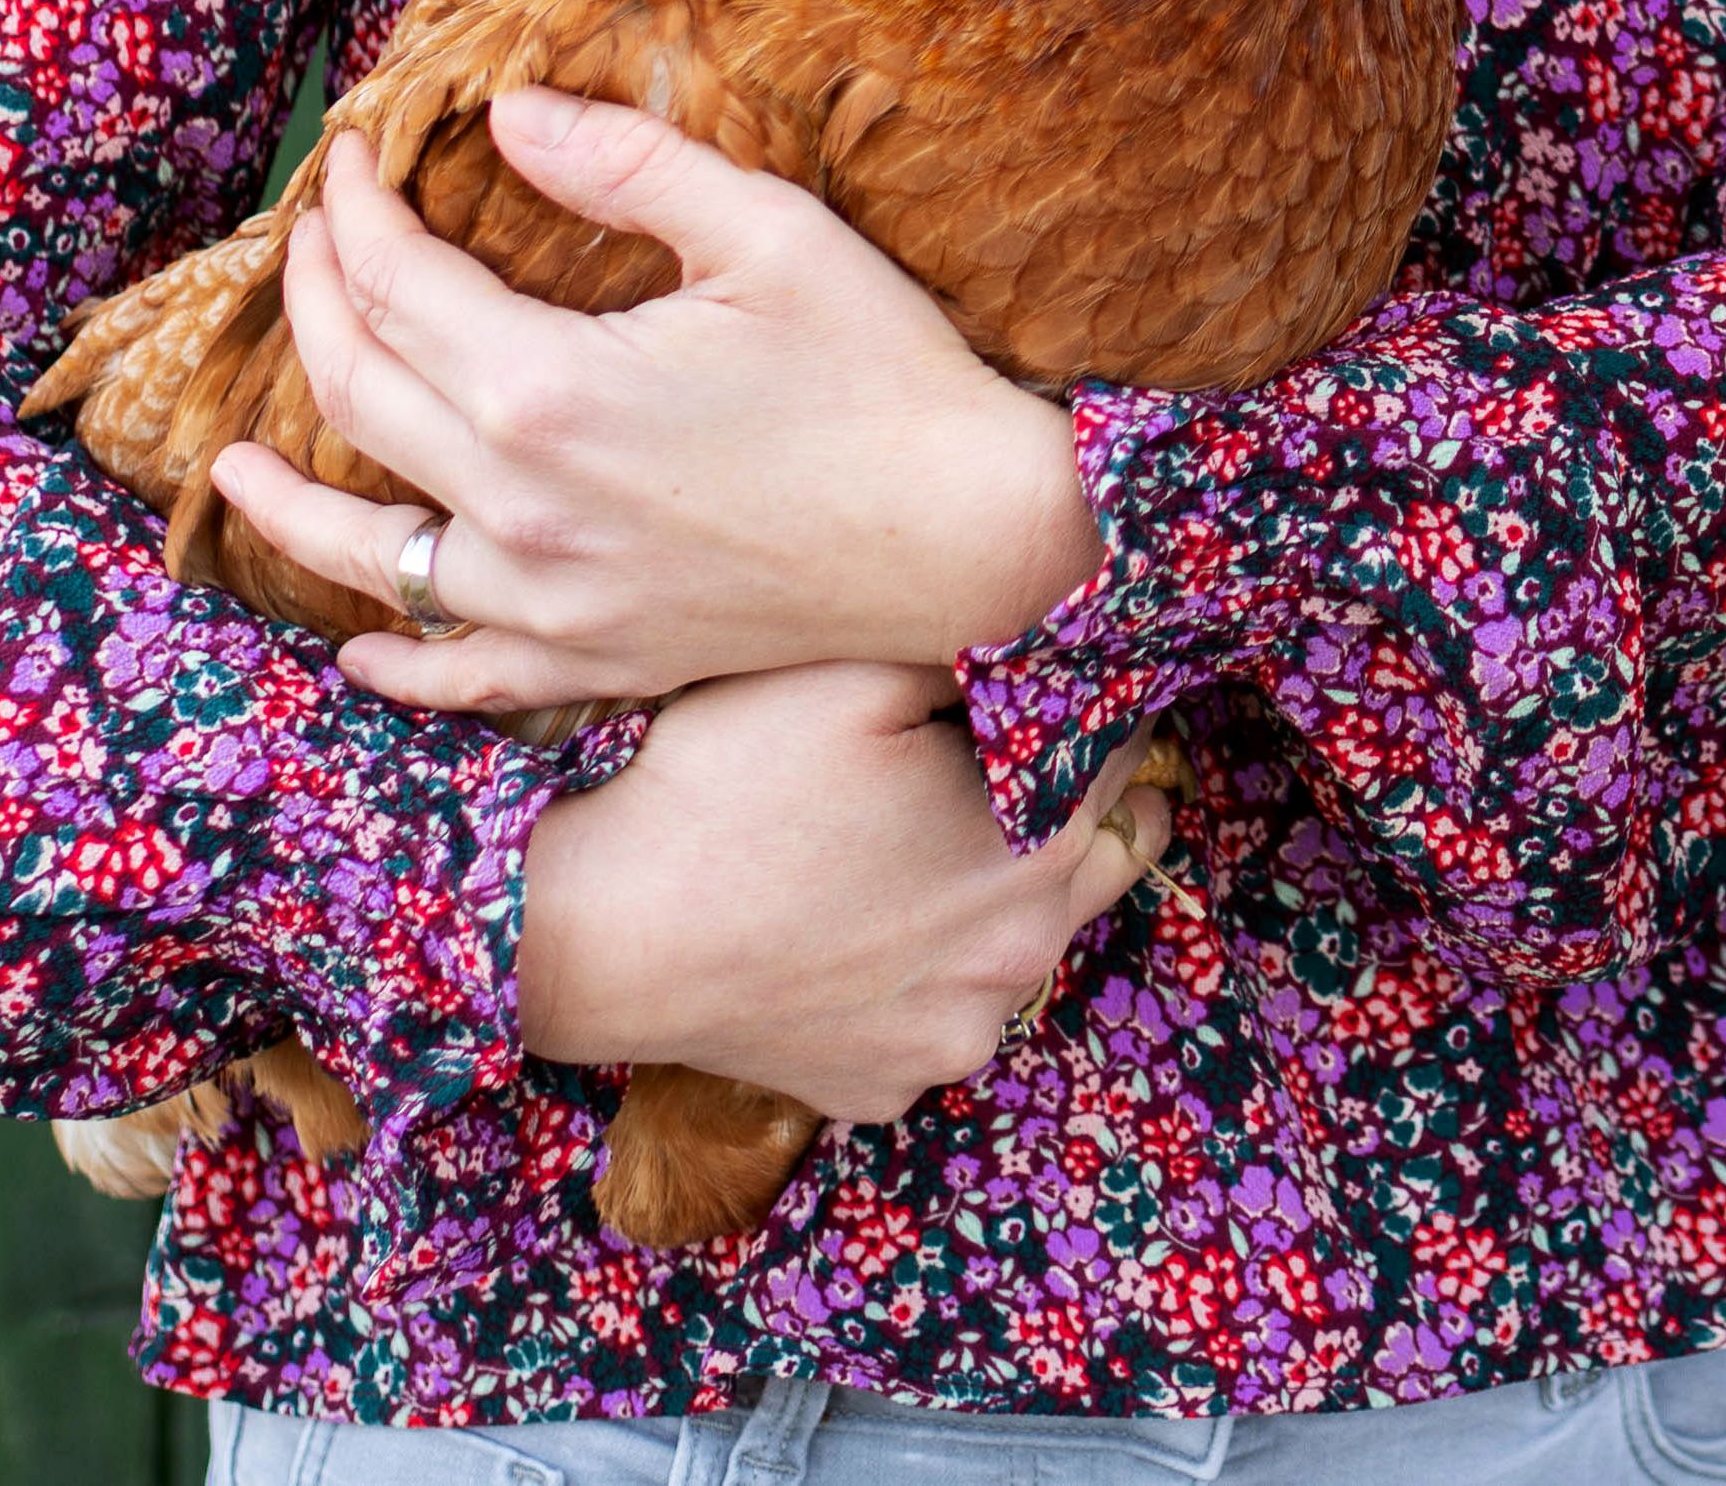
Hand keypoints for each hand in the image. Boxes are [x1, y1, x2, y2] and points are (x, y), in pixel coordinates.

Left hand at [208, 92, 1105, 713]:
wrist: (974, 533)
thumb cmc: (884, 370)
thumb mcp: (770, 233)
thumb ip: (627, 166)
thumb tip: (504, 115)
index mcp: (549, 387)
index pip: (400, 281)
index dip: (359, 208)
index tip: (353, 150)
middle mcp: (519, 504)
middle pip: (362, 392)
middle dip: (318, 301)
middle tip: (310, 239)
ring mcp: (547, 598)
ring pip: (370, 548)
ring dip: (286, 501)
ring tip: (229, 467)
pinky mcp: (591, 659)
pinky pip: (454, 671)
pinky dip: (391, 656)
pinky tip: (355, 638)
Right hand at [513, 660, 1173, 1124]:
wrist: (599, 930)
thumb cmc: (731, 786)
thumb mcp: (864, 674)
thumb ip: (983, 653)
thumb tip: (1050, 636)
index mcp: (1036, 858)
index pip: (1126, 765)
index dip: (1103, 716)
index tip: (1067, 690)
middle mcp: (1014, 968)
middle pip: (1099, 865)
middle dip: (1076, 805)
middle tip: (1011, 759)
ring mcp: (946, 1043)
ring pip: (1020, 950)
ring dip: (1000, 896)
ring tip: (919, 844)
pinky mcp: (878, 1091)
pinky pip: (934, 1015)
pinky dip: (920, 974)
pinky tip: (859, 926)